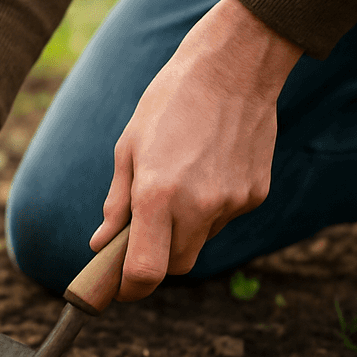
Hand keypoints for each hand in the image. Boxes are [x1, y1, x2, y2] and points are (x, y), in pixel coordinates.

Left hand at [90, 0, 302, 299]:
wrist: (233, 68)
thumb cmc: (169, 104)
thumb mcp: (128, 148)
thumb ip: (116, 203)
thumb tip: (101, 243)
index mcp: (157, 195)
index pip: (145, 272)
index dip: (129, 288)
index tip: (119, 287)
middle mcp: (197, 206)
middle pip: (175, 266)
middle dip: (156, 260)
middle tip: (143, 233)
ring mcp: (231, 202)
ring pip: (200, 242)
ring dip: (183, 230)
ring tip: (180, 180)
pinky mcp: (255, 195)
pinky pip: (224, 218)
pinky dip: (210, 209)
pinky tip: (207, 168)